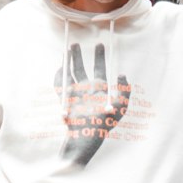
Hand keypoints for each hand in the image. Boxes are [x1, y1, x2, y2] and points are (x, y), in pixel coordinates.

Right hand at [55, 40, 130, 166]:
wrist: (85, 140)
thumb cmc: (104, 126)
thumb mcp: (120, 109)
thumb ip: (124, 92)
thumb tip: (122, 76)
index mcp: (100, 90)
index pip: (99, 69)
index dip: (99, 56)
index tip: (99, 44)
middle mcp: (86, 91)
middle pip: (82, 69)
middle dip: (79, 55)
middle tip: (76, 43)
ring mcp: (75, 95)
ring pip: (70, 74)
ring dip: (68, 62)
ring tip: (66, 50)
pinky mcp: (65, 102)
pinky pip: (60, 86)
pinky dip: (58, 76)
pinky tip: (59, 67)